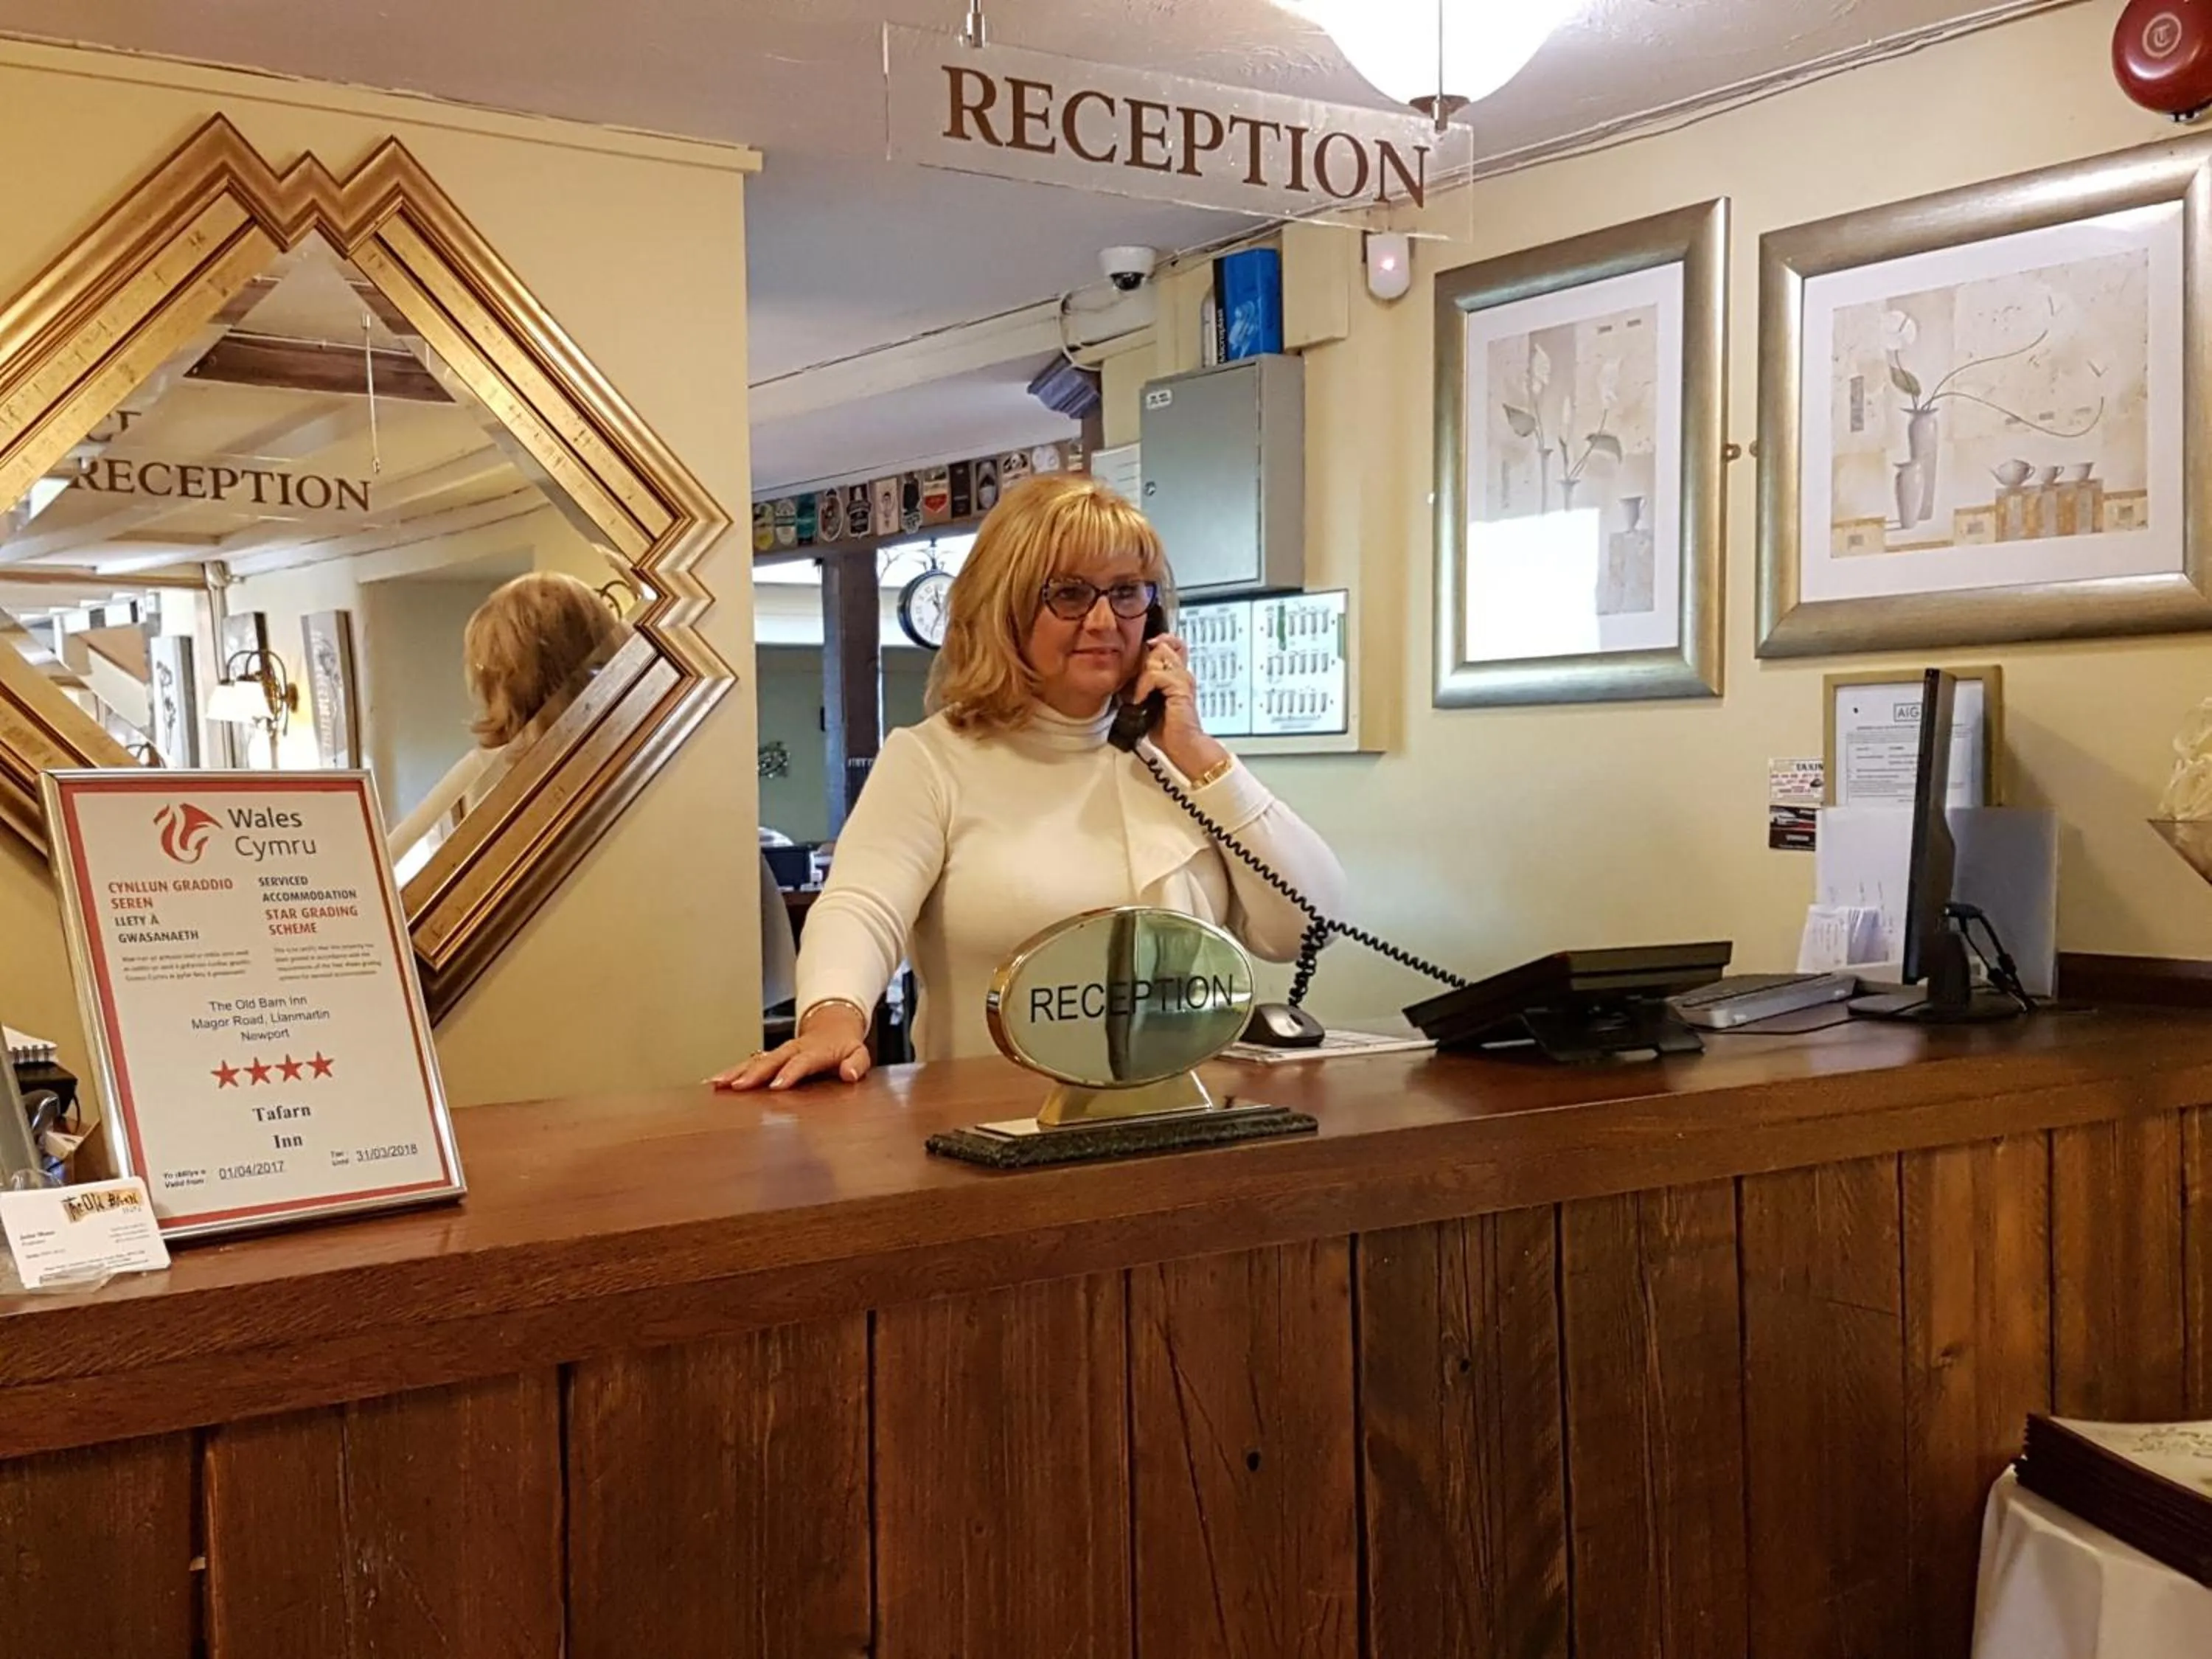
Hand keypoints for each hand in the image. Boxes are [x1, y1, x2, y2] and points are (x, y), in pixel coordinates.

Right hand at [711, 1003, 871, 1091]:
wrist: (831, 1026)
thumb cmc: (843, 1045)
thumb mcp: (858, 1053)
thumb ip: (856, 1064)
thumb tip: (850, 1074)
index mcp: (814, 1051)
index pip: (801, 1062)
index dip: (790, 1073)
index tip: (777, 1086)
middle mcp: (792, 1050)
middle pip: (770, 1061)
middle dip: (753, 1073)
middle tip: (737, 1086)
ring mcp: (778, 1053)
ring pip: (753, 1061)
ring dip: (735, 1072)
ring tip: (717, 1083)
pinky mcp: (768, 1057)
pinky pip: (748, 1064)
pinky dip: (730, 1072)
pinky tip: (714, 1083)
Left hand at [1132, 633, 1227, 780]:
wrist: (1182, 746)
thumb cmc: (1167, 729)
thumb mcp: (1149, 701)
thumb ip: (1144, 684)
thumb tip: (1126, 676)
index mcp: (1177, 675)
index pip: (1172, 644)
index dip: (1158, 643)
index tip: (1144, 656)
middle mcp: (1182, 673)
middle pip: (1163, 645)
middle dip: (1144, 662)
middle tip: (1138, 684)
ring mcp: (1183, 679)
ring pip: (1157, 657)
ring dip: (1142, 677)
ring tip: (1139, 696)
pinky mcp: (1181, 688)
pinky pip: (1155, 675)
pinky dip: (1143, 687)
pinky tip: (1141, 701)